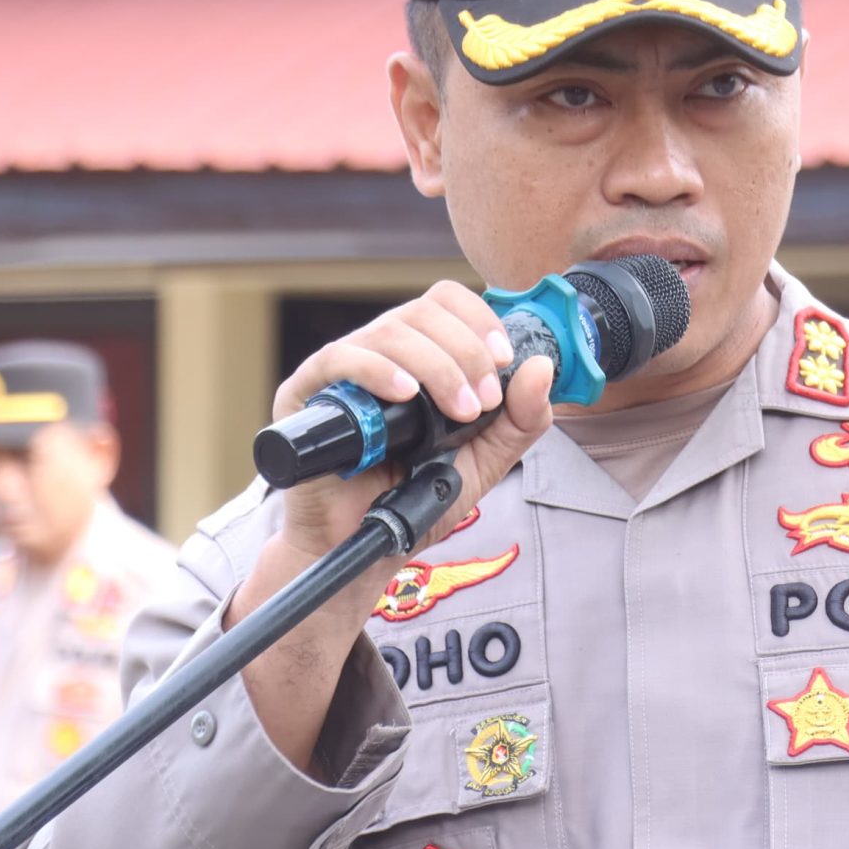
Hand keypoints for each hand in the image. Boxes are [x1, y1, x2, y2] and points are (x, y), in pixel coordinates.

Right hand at [268, 280, 555, 563]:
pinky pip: (339, 359)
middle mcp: (381, 354)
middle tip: (482, 401)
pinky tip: (405, 394)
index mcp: (421, 357)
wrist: (365, 545)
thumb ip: (520, 419)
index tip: (503, 359)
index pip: (446, 303)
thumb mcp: (485, 460)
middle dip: (465, 352)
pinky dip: (378, 369)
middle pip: (422, 312)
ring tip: (457, 411)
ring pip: (389, 332)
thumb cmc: (415, 499)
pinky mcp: (305, 393)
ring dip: (435, 365)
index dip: (479, 320)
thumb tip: (543, 367)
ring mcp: (342, 370)